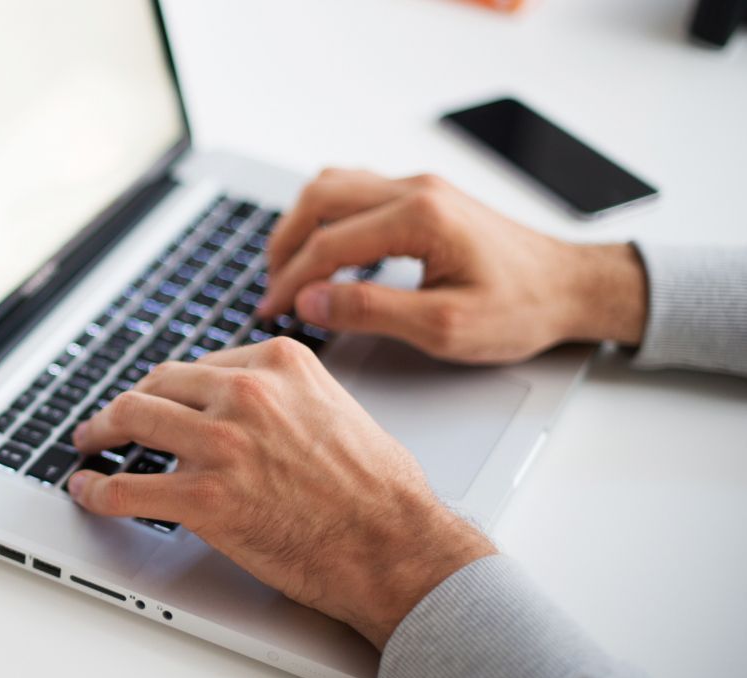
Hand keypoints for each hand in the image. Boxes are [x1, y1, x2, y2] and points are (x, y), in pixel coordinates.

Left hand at [66, 338, 495, 648]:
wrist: (393, 543)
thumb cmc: (378, 489)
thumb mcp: (336, 407)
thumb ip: (286, 396)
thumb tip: (251, 407)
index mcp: (278, 364)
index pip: (200, 365)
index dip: (171, 387)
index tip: (158, 398)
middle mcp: (245, 393)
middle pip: (158, 384)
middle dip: (128, 402)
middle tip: (111, 419)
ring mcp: (220, 444)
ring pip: (133, 420)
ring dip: (102, 432)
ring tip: (91, 444)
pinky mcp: (203, 498)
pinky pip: (127, 489)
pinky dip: (97, 491)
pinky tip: (88, 492)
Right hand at [257, 169, 647, 363]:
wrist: (571, 287)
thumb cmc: (521, 308)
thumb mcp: (443, 327)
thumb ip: (371, 311)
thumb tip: (311, 300)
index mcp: (420, 218)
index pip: (329, 243)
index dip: (291, 280)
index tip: (271, 311)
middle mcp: (416, 190)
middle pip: (320, 198)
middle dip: (284, 244)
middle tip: (270, 287)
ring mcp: (420, 187)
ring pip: (334, 186)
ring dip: (302, 224)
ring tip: (289, 268)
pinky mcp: (424, 196)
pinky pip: (356, 190)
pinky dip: (327, 217)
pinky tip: (325, 250)